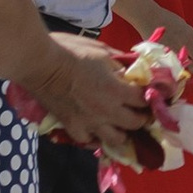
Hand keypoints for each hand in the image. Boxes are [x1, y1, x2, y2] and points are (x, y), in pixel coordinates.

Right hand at [44, 35, 155, 158]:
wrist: (40, 63)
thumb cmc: (71, 51)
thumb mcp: (102, 51)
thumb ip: (120, 62)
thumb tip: (131, 68)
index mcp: (117, 90)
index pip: (145, 100)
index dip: (151, 97)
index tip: (152, 95)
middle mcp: (108, 111)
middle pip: (136, 123)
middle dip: (143, 117)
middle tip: (141, 111)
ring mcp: (90, 122)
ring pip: (117, 139)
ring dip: (124, 132)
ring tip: (122, 125)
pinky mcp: (73, 128)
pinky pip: (90, 141)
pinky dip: (96, 138)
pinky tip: (97, 131)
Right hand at [124, 0, 192, 77]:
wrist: (150, 17)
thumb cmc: (164, 18)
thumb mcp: (182, 25)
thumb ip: (188, 35)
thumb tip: (192, 42)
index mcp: (191, 34)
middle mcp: (186, 42)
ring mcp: (176, 49)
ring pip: (189, 63)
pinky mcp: (167, 54)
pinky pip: (176, 64)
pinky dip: (180, 69)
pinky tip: (181, 73)